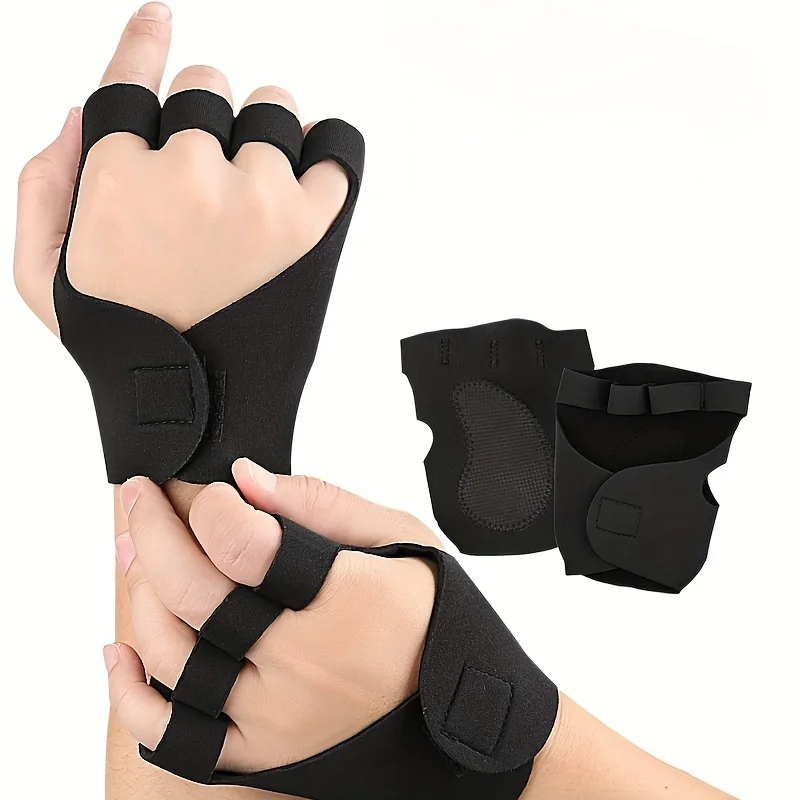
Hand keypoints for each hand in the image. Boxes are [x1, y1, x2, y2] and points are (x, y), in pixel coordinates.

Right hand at [14, 2, 346, 334]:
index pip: (130, 79)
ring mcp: (254, 197)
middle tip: (209, 181)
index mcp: (114, 178)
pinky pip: (338, 145)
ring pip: (274, 108)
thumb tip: (77, 111)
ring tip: (254, 195)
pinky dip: (328, 152)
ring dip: (264, 135)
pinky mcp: (314, 224)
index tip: (158, 17)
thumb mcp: (44, 279)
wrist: (200, 413)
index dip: (145, 40)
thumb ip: (42, 186)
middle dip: (205, 124)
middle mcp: (184, 175)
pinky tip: (308, 179)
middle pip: (207, 88)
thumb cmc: (123, 348)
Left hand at [108, 459, 439, 771]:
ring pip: (172, 657)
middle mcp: (302, 670)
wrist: (454, 708)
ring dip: (138, 594)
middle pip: (194, 595)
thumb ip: (323, 504)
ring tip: (134, 549)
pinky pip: (171, 736)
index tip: (211, 489)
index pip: (245, 548)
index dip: (210, 506)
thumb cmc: (430, 613)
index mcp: (346, 605)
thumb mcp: (402, 539)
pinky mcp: (259, 753)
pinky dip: (130, 694)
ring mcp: (274, 720)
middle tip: (140, 495)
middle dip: (154, 532)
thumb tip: (242, 478)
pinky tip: (119, 650)